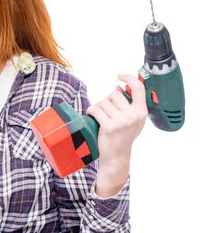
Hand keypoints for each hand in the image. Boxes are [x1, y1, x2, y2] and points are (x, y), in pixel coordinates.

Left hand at [86, 74, 147, 196]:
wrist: (117, 156)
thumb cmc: (123, 136)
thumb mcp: (132, 120)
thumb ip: (129, 104)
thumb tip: (118, 87)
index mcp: (141, 112)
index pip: (138, 88)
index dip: (128, 78)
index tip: (119, 76)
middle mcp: (134, 115)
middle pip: (114, 94)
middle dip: (107, 100)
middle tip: (106, 112)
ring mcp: (122, 121)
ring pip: (103, 102)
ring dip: (98, 107)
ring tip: (101, 117)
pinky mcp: (110, 126)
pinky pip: (96, 109)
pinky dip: (91, 111)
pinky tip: (93, 117)